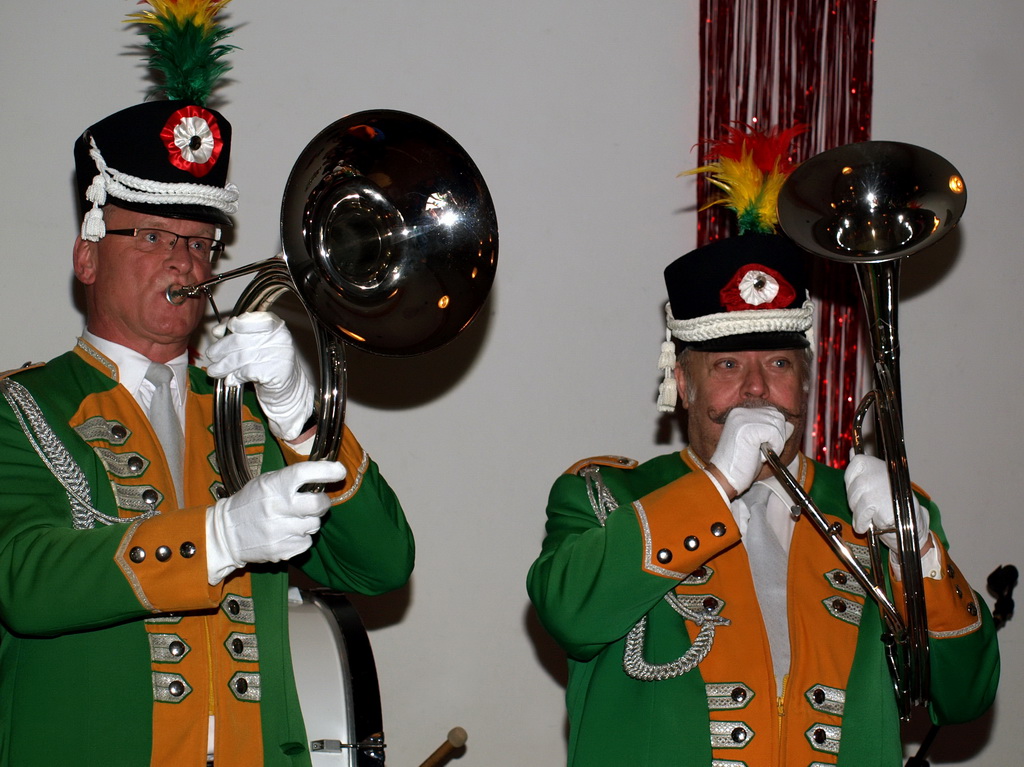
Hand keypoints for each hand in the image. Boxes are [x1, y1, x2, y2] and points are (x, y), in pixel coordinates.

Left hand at [205, 311, 314, 440]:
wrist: (288, 388)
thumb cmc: (269, 363)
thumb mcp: (256, 343)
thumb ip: (238, 332)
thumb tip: (217, 331)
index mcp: (275, 326)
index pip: (252, 319)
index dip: (234, 325)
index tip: (219, 332)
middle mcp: (279, 338)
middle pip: (241, 339)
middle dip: (221, 349)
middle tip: (211, 356)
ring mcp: (279, 355)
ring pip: (241, 357)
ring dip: (223, 366)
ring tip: (214, 371)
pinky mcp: (276, 372)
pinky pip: (248, 372)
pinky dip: (235, 376)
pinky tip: (230, 380)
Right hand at [205, 460, 346, 583]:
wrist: (226, 534)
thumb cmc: (250, 503)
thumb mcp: (265, 482)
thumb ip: (291, 479)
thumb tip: (326, 472)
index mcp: (273, 486)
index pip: (303, 473)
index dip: (326, 471)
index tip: (339, 471)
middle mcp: (277, 508)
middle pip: (318, 504)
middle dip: (322, 503)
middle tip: (315, 502)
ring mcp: (280, 531)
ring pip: (314, 525)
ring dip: (309, 521)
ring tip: (292, 519)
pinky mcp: (283, 550)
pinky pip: (306, 542)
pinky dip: (301, 537)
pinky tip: (287, 533)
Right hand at [709, 406, 793, 494]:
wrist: (725, 478)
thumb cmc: (740, 465)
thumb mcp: (760, 445)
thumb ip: (774, 433)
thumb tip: (790, 425)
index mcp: (740, 414)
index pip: (771, 412)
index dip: (775, 430)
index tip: (765, 446)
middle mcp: (740, 412)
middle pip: (777, 415)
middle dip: (778, 435)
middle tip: (764, 451)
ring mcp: (743, 418)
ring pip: (778, 424)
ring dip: (777, 442)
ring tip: (762, 454)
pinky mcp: (748, 428)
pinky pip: (775, 433)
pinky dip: (775, 447)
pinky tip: (762, 456)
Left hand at [845, 454, 928, 551]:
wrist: (911, 518)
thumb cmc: (892, 496)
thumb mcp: (878, 476)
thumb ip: (863, 466)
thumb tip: (852, 451)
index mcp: (871, 463)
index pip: (851, 471)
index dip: (852, 483)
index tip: (860, 489)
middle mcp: (873, 474)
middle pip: (851, 490)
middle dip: (856, 501)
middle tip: (869, 504)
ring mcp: (876, 490)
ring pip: (855, 504)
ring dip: (860, 514)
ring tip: (872, 514)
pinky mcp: (881, 507)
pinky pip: (863, 517)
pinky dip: (866, 523)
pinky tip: (876, 520)